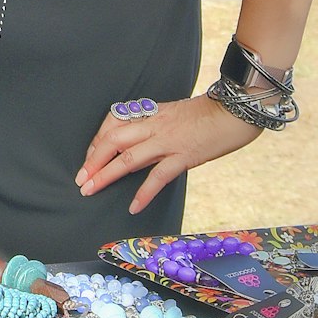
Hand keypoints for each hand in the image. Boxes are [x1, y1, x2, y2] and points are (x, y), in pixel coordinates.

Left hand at [76, 95, 261, 214]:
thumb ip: (157, 126)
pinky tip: (134, 207)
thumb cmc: (209, 113)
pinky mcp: (184, 156)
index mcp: (150, 113)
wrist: (236, 109)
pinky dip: (144, 193)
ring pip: (127, 158)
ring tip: (90, 190)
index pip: (113, 124)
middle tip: (80, 179)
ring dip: (105, 175)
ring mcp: (167, 141)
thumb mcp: (175, 114)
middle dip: (92, 161)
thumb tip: (142, 142)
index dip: (97, 143)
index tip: (88, 159)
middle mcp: (153, 126)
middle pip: (112, 141)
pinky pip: (158, 176)